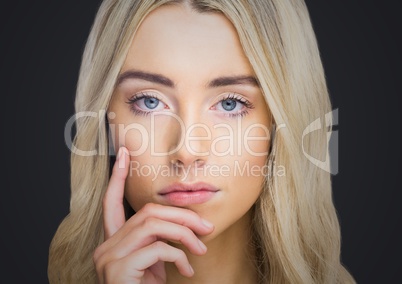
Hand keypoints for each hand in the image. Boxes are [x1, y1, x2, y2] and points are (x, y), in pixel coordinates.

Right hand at [93, 147, 213, 282]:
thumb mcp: (154, 264)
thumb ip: (160, 242)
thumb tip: (187, 228)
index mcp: (112, 242)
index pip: (110, 202)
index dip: (116, 177)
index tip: (124, 154)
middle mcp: (105, 246)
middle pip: (147, 213)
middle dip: (181, 216)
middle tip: (207, 228)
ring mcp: (108, 258)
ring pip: (152, 225)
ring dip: (184, 233)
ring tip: (202, 247)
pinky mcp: (118, 270)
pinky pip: (156, 249)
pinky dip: (178, 256)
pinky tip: (187, 269)